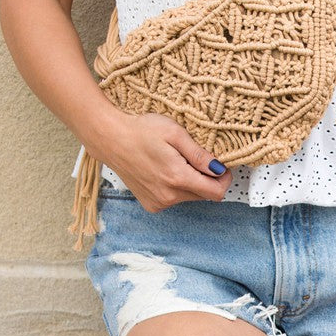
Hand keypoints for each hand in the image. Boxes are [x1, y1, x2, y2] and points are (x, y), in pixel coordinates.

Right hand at [87, 111, 232, 212]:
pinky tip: (165, 169)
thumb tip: (220, 169)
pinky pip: (175, 199)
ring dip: (191, 181)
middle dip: (207, 178)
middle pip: (204, 195)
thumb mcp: (175, 133)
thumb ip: (199, 154)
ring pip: (190, 197)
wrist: (111, 139)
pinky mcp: (151, 204)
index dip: (224, 179)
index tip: (221, 165)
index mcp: (177, 178)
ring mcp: (158, 203)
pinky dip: (176, 187)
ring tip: (176, 160)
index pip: (216, 192)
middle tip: (196, 156)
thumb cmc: (142, 131)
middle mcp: (168, 196)